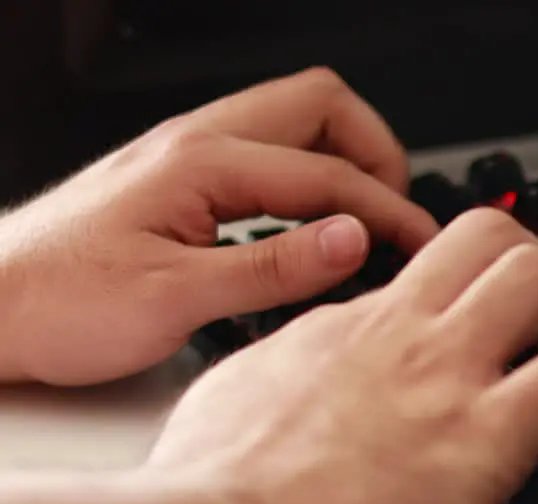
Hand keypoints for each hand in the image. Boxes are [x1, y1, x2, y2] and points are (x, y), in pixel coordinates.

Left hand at [0, 67, 438, 385]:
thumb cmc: (55, 303)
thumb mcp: (174, 298)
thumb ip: (274, 268)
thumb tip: (354, 241)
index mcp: (202, 162)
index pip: (330, 174)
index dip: (389, 212)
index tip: (421, 246)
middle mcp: (195, 143)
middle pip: (321, 105)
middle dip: (375, 154)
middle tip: (395, 214)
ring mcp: (186, 157)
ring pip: (294, 125)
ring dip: (341, 165)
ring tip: (364, 224)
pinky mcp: (177, 182)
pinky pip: (266, 158)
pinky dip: (305, 184)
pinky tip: (306, 235)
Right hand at [144, 208, 537, 503]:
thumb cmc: (211, 491)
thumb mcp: (241, 396)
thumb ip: (292, 369)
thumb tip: (307, 365)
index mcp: (347, 326)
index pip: (428, 271)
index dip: (469, 286)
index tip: (490, 311)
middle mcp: (403, 333)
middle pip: (492, 238)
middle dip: (533, 272)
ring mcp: (448, 377)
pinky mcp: (486, 437)